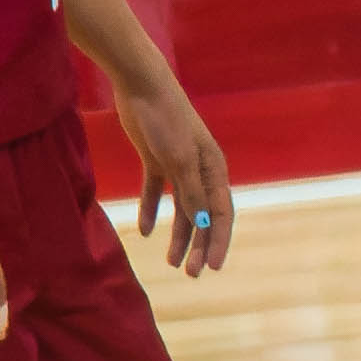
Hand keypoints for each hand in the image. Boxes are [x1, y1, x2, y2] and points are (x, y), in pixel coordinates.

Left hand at [123, 83, 234, 279]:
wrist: (141, 86)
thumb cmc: (165, 120)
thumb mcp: (179, 160)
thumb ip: (190, 193)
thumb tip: (202, 226)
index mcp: (214, 169)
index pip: (220, 214)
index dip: (217, 242)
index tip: (211, 268)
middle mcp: (200, 170)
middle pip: (201, 215)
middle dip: (197, 245)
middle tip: (189, 273)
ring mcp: (178, 165)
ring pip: (181, 209)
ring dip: (177, 235)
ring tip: (171, 262)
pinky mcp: (155, 159)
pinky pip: (156, 192)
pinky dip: (152, 211)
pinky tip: (145, 231)